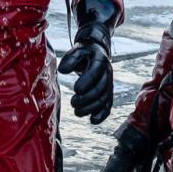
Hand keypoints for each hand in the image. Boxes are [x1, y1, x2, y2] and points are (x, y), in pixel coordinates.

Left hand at [58, 0, 120, 124]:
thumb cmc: (84, 52)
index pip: (96, 72)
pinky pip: (108, 105)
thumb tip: (63, 70)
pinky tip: (93, 121)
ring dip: (91, 108)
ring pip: (104, 99)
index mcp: (99, 60)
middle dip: (87, 98)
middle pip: (101, 89)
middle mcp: (107, 72)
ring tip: (77, 112)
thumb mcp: (77, 50)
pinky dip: (102, 114)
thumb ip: (70, 58)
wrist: (97, 51)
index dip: (87, 81)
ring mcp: (109, 83)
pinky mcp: (108, 92)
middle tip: (73, 103)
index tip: (75, 89)